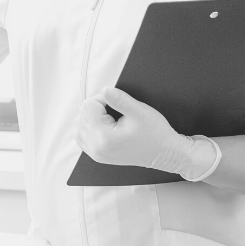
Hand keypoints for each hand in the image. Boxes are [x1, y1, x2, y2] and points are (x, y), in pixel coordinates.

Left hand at [74, 87, 218, 178]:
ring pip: (80, 124)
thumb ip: (120, 99)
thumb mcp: (139, 112)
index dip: (103, 99)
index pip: (88, 106)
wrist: (165, 154)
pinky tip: (104, 126)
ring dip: (92, 117)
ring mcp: (95, 154)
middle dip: (97, 108)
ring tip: (111, 119)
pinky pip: (81, 135)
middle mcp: (95, 148)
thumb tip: (104, 90)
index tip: (118, 104)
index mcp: (103, 137)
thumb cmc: (155, 134)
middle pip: (82, 114)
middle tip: (117, 112)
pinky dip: (90, 127)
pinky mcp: (97, 155)